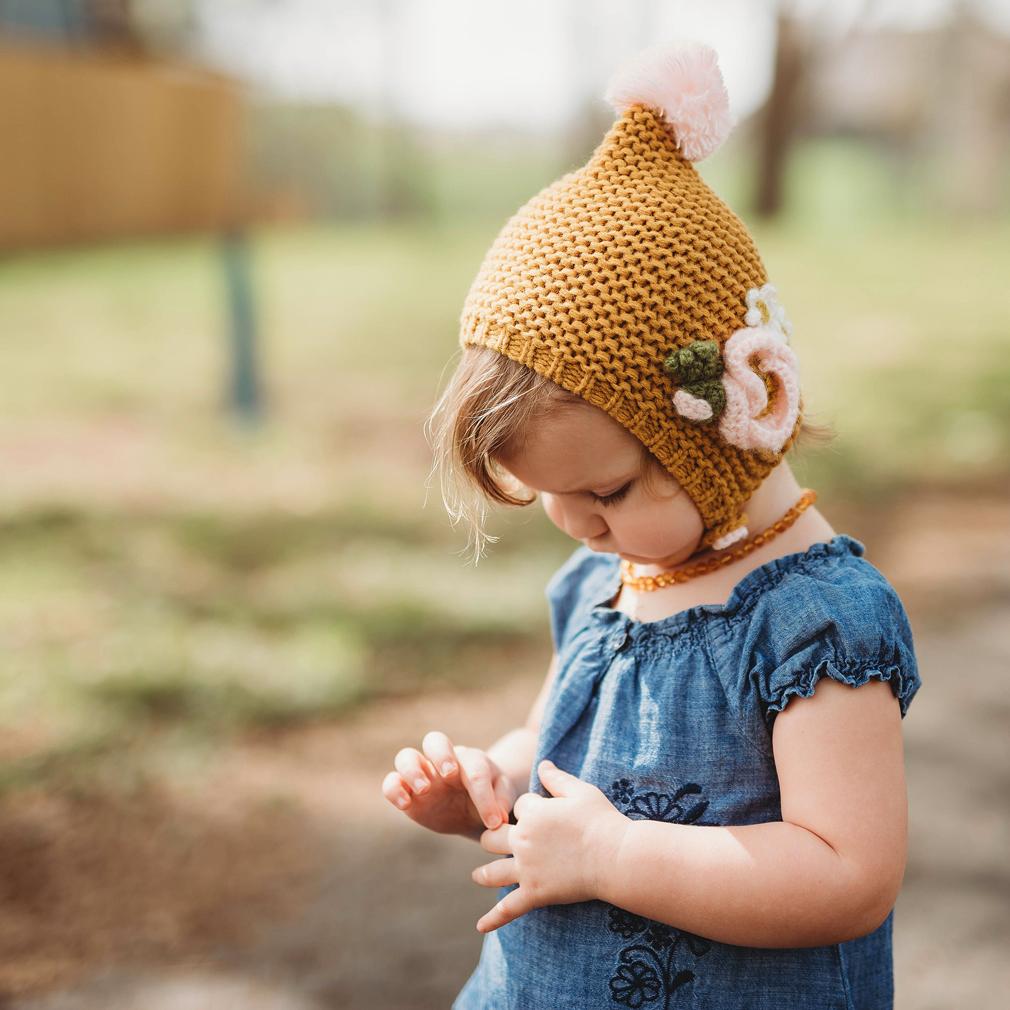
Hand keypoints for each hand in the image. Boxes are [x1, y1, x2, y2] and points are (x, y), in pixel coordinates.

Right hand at [381, 731, 516, 838]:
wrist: (472, 813)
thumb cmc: (490, 801)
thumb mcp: (502, 798)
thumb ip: (503, 800)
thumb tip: (498, 814)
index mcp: (470, 761)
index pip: (475, 769)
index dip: (485, 796)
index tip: (494, 822)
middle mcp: (443, 762)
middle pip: (434, 740)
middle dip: (441, 755)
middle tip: (450, 774)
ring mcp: (422, 774)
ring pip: (406, 756)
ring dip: (413, 770)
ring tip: (424, 789)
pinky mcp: (406, 791)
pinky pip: (391, 782)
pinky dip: (393, 789)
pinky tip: (404, 803)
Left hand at [470, 758, 628, 931]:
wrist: (614, 856)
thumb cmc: (600, 820)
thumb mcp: (580, 790)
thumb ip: (556, 777)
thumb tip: (541, 762)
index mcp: (533, 812)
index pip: (519, 806)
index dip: (529, 808)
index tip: (543, 813)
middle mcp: (523, 839)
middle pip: (492, 837)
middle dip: (492, 837)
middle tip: (495, 841)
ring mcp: (526, 868)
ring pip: (493, 871)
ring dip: (484, 873)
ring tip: (478, 876)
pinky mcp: (535, 893)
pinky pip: (509, 908)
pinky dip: (493, 919)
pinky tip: (480, 926)